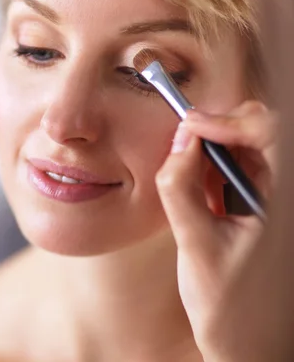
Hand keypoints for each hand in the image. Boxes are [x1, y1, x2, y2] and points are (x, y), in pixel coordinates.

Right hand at [155, 101, 290, 360]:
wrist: (246, 343)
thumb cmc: (230, 307)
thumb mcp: (195, 246)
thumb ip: (180, 191)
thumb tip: (177, 145)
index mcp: (284, 205)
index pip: (273, 135)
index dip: (231, 120)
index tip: (192, 125)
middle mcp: (285, 197)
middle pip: (265, 133)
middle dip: (223, 127)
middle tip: (186, 134)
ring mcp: (275, 201)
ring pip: (251, 148)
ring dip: (216, 147)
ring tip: (186, 161)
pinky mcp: (263, 207)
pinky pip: (242, 170)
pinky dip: (215, 167)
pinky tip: (198, 182)